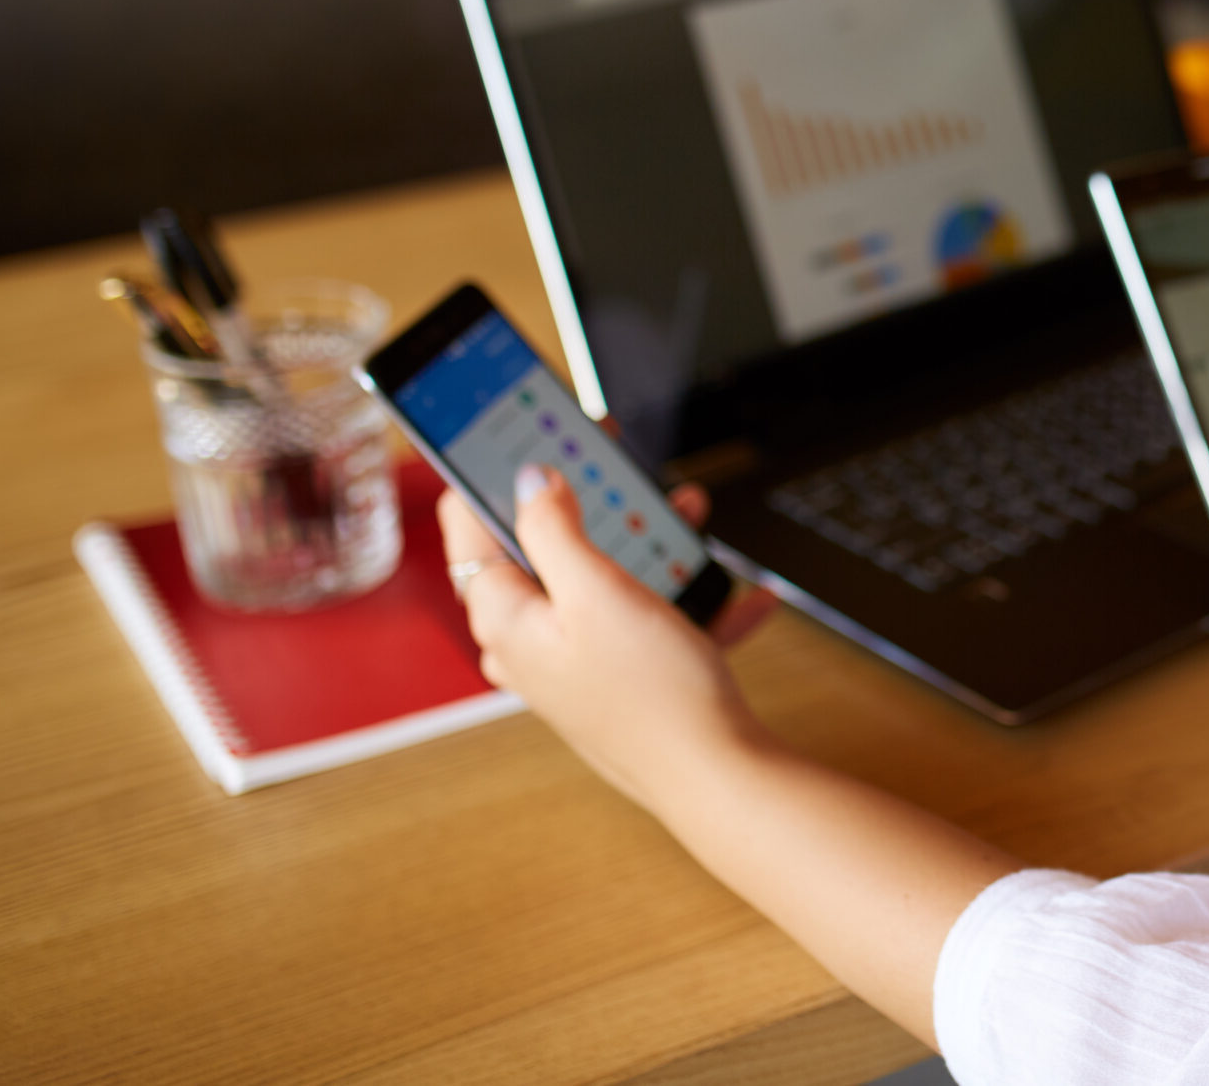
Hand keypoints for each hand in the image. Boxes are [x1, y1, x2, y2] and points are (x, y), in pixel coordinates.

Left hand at [437, 468, 776, 811]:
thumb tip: (529, 479)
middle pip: (543, 550)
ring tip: (692, 523)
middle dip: (592, 504)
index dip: (496, 469)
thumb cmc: (654, 695)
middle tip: (622, 468)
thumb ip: (555, 527)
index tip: (526, 430)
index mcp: (506, 620)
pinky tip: (738, 595)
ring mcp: (574, 665)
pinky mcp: (617, 681)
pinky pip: (647, 624)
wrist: (716, 777)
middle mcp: (529, 645)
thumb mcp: (599, 591)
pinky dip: (687, 602)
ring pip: (601, 581)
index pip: (470, 527)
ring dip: (649, 546)